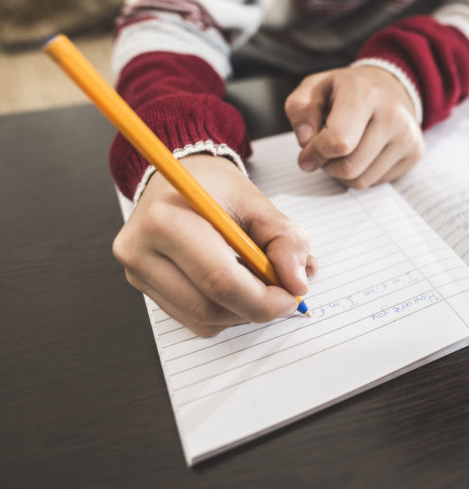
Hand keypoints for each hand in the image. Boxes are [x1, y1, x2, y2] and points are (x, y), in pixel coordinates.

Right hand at [113, 155, 317, 336]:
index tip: (292, 296)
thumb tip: (298, 283)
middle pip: (210, 307)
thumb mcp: (259, 204)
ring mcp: (137, 273)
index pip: (220, 280)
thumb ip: (286, 241)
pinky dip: (225, 312)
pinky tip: (234, 285)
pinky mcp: (144, 288)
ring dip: (242, 312)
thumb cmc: (217, 189)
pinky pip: (194, 321)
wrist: (181, 180)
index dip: (264, 300)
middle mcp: (141, 250)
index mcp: (165, 220)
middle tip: (284, 294)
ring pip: (204, 321)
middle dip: (257, 308)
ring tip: (257, 282)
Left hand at [285, 65, 423, 188]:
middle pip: (349, 167)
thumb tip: (305, 140)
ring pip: (361, 180)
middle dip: (327, 166)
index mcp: (365, 93)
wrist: (390, 86)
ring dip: (342, 174)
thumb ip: (299, 109)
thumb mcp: (315, 87)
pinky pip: (376, 182)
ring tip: (341, 153)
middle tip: (323, 153)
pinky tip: (360, 154)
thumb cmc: (347, 90)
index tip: (306, 153)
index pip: (338, 142)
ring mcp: (407, 136)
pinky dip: (361, 174)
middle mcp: (392, 115)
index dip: (315, 153)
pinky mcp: (414, 153)